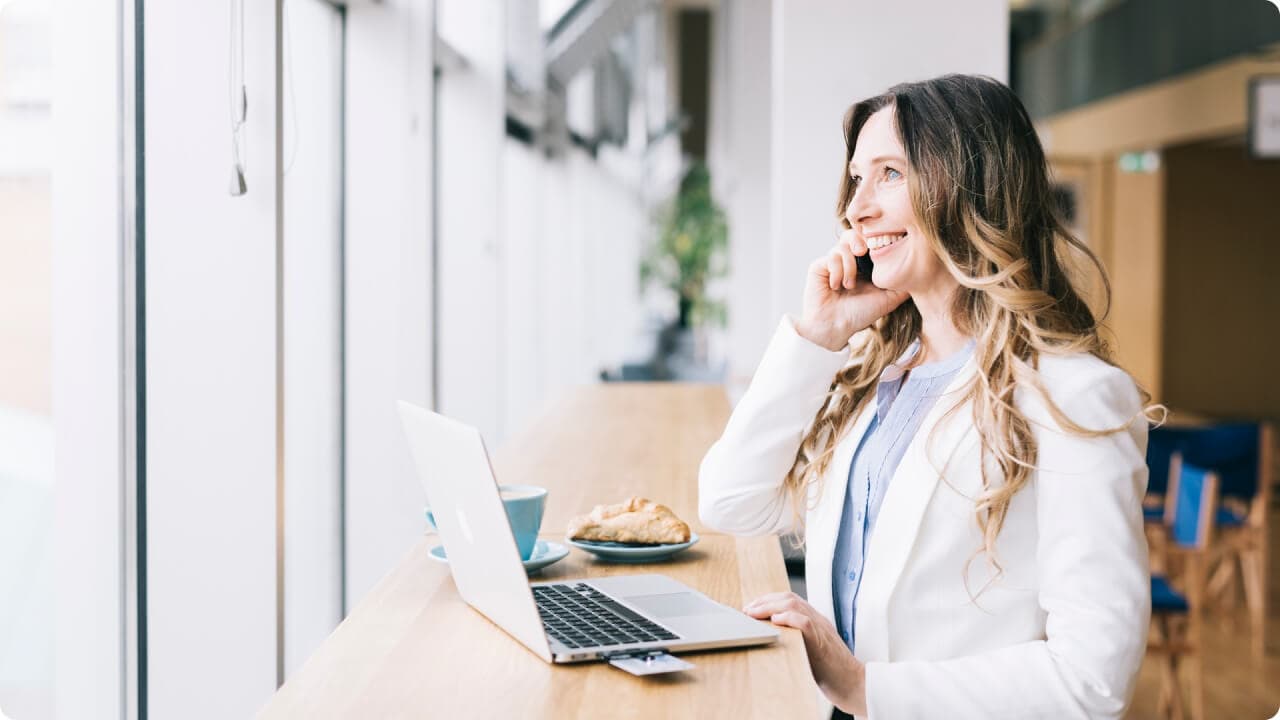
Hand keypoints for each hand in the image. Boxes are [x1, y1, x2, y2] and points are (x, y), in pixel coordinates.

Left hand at [744, 591, 866, 715]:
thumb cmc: (833, 672)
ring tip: (754, 612)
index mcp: (816, 621)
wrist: (855, 684)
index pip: (790, 600)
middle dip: (764, 601)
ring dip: (770, 606)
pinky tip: (776, 620)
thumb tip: (773, 636)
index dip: (769, 600)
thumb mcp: (812, 650)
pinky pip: (806, 622)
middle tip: (747, 610)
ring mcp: (821, 629)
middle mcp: (818, 621)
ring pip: (795, 604)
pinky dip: (789, 618)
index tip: (752, 608)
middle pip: (790, 598)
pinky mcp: (822, 642)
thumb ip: (798, 638)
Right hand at [796, 228, 908, 350]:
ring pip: (842, 245)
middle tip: (862, 251)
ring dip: (848, 264)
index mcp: (865, 265)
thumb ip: (902, 285)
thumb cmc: (860, 314)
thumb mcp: (889, 299)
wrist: (836, 327)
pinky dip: (836, 271)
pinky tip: (837, 286)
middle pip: (854, 233)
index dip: (875, 239)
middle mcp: (848, 261)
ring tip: (849, 284)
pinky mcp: (819, 266)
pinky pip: (830, 257)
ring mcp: (833, 263)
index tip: (880, 246)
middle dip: (860, 239)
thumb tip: (922, 273)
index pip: (870, 240)